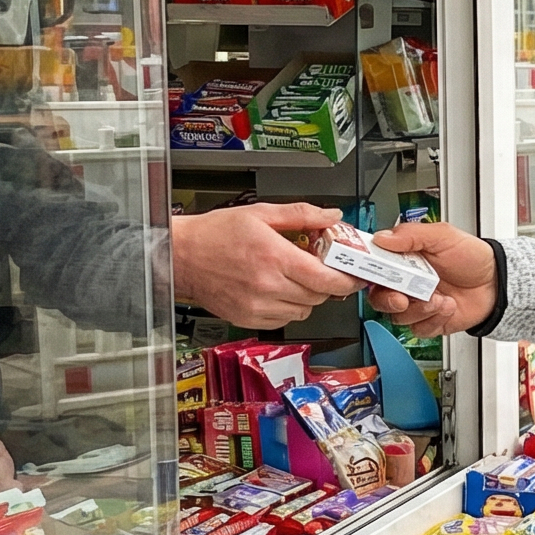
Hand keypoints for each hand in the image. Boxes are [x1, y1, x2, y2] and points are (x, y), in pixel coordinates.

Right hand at [171, 202, 361, 326]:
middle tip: (321, 269)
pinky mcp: (248, 319)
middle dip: (326, 283)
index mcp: (274, 257)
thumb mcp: (261, 214)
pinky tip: (278, 291)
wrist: (181, 256)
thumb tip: (331, 216)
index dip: (347, 280)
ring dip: (308, 296)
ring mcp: (257, 306)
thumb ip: (301, 215)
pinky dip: (288, 308)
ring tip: (294, 278)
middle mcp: (268, 286)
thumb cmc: (214, 234)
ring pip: (304, 310)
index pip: (326, 279)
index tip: (353, 275)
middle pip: (319, 296)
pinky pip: (284, 320)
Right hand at [367, 223, 498, 336]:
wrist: (496, 283)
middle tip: (403, 297)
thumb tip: (383, 237)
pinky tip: (448, 307)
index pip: (373, 267)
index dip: (367, 272)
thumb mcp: (443, 236)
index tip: (373, 274)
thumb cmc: (471, 257)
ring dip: (419, 309)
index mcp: (403, 260)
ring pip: (398, 316)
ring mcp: (417, 304)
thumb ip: (412, 234)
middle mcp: (406, 283)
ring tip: (440, 298)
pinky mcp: (428, 322)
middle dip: (389, 299)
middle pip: (378, 297)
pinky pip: (419, 329)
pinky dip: (434, 320)